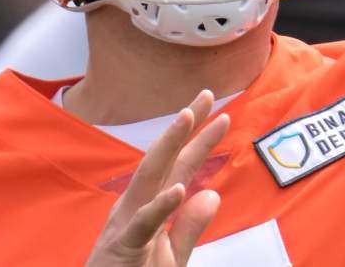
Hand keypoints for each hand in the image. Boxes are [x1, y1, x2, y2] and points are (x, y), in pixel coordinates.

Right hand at [85, 90, 230, 266]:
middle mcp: (135, 205)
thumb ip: (191, 226)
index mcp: (149, 205)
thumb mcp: (171, 254)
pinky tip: (179, 189)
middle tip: (206, 94)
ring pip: (149, 178)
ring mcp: (127, 223)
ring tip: (187, 117)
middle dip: (185, 126)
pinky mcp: (123, 247)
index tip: (220, 113)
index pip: (179, 167)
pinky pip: (143, 224)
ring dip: (169, 146)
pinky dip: (160, 206)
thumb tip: (212, 194)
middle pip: (165, 159)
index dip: (199, 139)